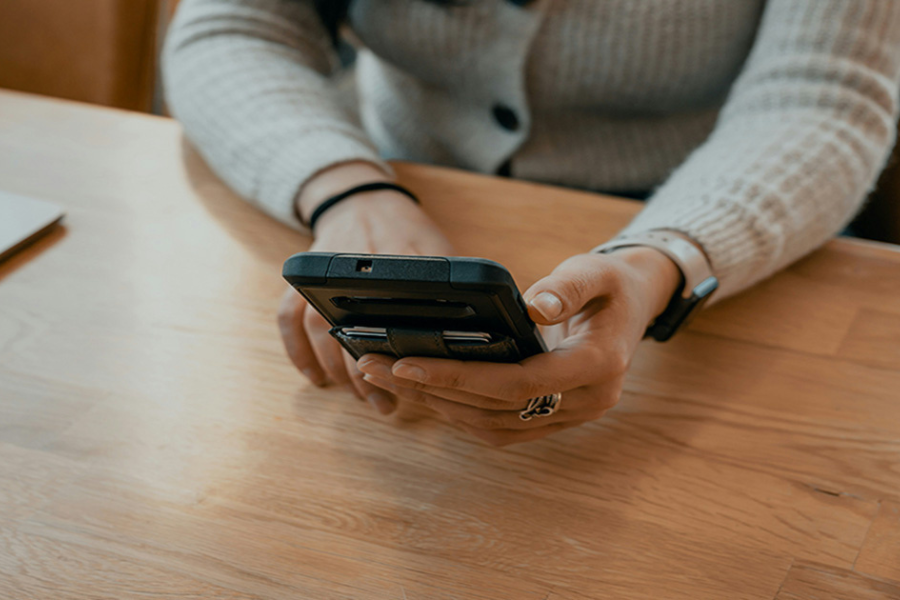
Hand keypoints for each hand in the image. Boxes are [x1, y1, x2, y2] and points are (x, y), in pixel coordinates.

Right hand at [278, 162, 454, 414]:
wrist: (363, 198)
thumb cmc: (407, 229)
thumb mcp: (439, 248)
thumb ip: (451, 283)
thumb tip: (480, 327)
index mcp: (394, 261)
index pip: (398, 308)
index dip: (403, 349)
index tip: (413, 378)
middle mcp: (354, 268)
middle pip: (353, 327)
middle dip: (368, 373)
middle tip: (384, 404)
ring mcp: (324, 274)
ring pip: (320, 329)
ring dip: (338, 370)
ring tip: (361, 397)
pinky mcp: (303, 280)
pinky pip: (289, 318)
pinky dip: (298, 352)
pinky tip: (315, 378)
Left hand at [356, 247, 681, 445]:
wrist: (635, 306)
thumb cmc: (610, 284)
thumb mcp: (596, 271)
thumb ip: (568, 287)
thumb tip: (534, 306)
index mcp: (597, 366)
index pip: (517, 384)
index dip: (458, 376)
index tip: (405, 361)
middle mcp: (585, 402)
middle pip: (494, 410)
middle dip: (429, 390)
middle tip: (373, 367)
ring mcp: (570, 416)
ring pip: (492, 427)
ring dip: (437, 405)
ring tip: (385, 378)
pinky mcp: (553, 419)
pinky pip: (499, 428)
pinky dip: (458, 412)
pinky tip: (423, 390)